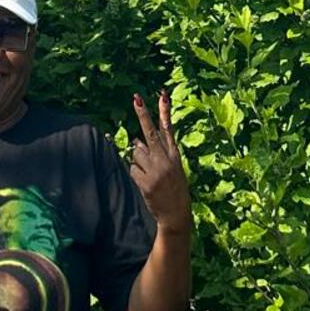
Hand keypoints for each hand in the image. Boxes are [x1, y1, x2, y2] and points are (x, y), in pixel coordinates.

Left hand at [128, 91, 190, 234]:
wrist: (176, 215)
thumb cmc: (175, 189)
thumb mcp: (174, 168)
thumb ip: (158, 152)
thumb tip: (136, 140)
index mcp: (174, 155)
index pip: (168, 129)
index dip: (164, 112)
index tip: (162, 95)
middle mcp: (165, 160)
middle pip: (150, 132)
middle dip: (143, 114)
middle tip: (136, 98)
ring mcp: (155, 170)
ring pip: (136, 153)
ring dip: (139, 161)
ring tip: (150, 174)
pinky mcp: (146, 182)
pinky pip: (132, 169)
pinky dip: (135, 173)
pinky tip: (145, 182)